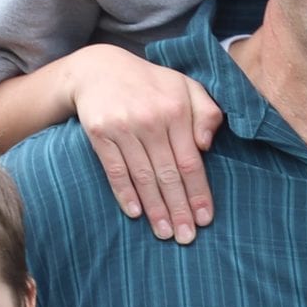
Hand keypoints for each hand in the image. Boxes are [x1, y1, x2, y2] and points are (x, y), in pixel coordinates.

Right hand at [69, 46, 223, 243]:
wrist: (100, 68)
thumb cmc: (151, 83)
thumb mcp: (185, 86)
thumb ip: (206, 111)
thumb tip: (207, 145)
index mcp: (176, 109)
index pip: (191, 161)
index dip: (198, 192)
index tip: (205, 219)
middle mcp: (151, 119)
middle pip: (168, 174)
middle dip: (179, 209)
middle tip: (186, 238)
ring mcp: (124, 126)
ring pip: (143, 176)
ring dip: (155, 209)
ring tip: (164, 233)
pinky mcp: (100, 133)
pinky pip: (115, 169)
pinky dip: (125, 193)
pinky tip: (135, 213)